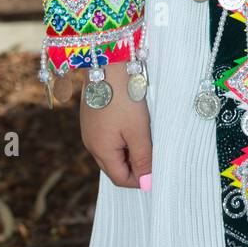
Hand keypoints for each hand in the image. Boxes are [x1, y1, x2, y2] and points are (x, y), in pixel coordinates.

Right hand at [79, 67, 152, 187]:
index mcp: (100, 150)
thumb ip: (143, 158)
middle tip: (154, 150)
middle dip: (135, 164)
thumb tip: (146, 184)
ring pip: (112, 151)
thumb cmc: (125, 97)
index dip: (140, 179)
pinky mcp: (92, 117)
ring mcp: (90, 129)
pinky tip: (133, 121)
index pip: (120, 178)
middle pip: (114, 166)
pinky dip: (122, 136)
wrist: (108, 62)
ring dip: (129, 149)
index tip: (157, 168)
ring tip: (145, 133)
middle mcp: (91, 143)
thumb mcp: (138, 130)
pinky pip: (108, 136)